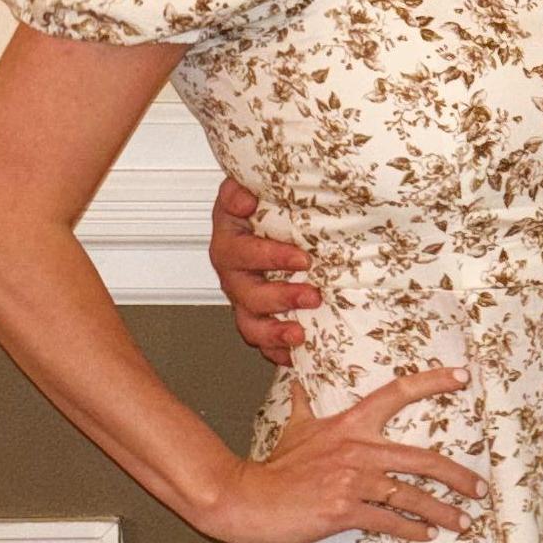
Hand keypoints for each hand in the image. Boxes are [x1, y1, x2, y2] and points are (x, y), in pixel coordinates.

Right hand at [201, 366, 483, 542]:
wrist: (247, 498)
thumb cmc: (275, 467)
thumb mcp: (294, 428)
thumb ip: (303, 404)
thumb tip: (297, 381)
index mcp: (349, 424)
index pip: (397, 393)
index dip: (432, 381)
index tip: (463, 377)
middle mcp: (357, 449)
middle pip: (423, 458)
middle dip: (458, 476)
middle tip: (480, 488)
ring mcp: (352, 480)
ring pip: (412, 495)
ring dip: (443, 511)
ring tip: (462, 521)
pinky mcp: (343, 510)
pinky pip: (388, 520)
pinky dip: (411, 529)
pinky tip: (426, 535)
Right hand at [211, 175, 318, 364]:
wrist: (263, 216)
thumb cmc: (264, 203)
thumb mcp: (258, 186)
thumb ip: (246, 187)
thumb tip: (245, 197)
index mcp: (230, 237)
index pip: (241, 250)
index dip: (268, 256)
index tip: (302, 258)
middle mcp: (233, 271)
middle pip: (245, 291)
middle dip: (280, 297)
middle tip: (312, 295)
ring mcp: (243, 296)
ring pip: (249, 323)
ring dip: (274, 331)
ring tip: (299, 333)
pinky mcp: (256, 317)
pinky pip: (261, 341)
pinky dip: (276, 351)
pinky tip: (294, 356)